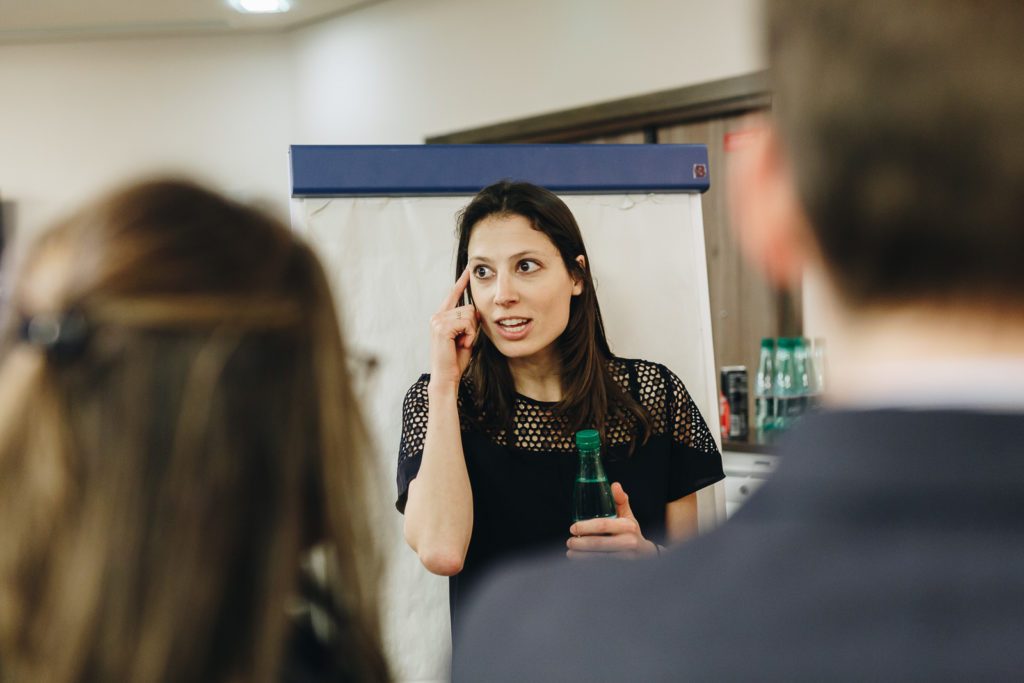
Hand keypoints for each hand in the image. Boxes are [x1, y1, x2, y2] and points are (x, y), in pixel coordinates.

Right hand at [428, 267, 478, 389]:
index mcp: (441, 317)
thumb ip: (469, 322)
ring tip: (460, 343)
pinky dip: (469, 335)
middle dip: (473, 326)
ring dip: (471, 332)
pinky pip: (467, 323)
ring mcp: (438, 320)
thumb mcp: (466, 336)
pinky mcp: (442, 327)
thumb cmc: (455, 360)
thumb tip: (477, 311)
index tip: (468, 269)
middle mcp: (437, 316)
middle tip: (463, 341)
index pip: (454, 294)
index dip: (462, 282)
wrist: (446, 377)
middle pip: (470, 307)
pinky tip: (460, 344)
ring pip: (470, 314)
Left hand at [566, 482, 657, 559]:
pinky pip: (601, 567)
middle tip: (569, 542)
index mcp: (628, 526)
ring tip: (570, 552)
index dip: (586, 527)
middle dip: (580, 544)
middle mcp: (628, 542)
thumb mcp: (628, 516)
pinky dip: (588, 565)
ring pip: (598, 558)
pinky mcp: (623, 569)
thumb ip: (620, 500)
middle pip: (598, 543)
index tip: (573, 528)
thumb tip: (614, 485)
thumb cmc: (632, 532)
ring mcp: (626, 558)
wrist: (646, 554)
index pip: (603, 525)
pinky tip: (579, 561)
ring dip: (581, 556)